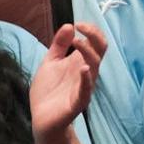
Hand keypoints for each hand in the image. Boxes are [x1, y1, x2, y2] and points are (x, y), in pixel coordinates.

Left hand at [28, 23, 105, 138]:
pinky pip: (86, 90)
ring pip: (95, 65)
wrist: (42, 119)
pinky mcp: (78, 101)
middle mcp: (86, 72)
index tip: (78, 24)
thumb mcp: (50, 63)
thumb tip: (68, 25)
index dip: (91, 30)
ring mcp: (84, 86)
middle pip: (101, 49)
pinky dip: (87, 78)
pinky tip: (84, 68)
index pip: (96, 42)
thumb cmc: (48, 91)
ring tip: (76, 42)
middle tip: (81, 26)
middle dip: (95, 35)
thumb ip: (58, 46)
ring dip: (88, 51)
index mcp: (80, 61)